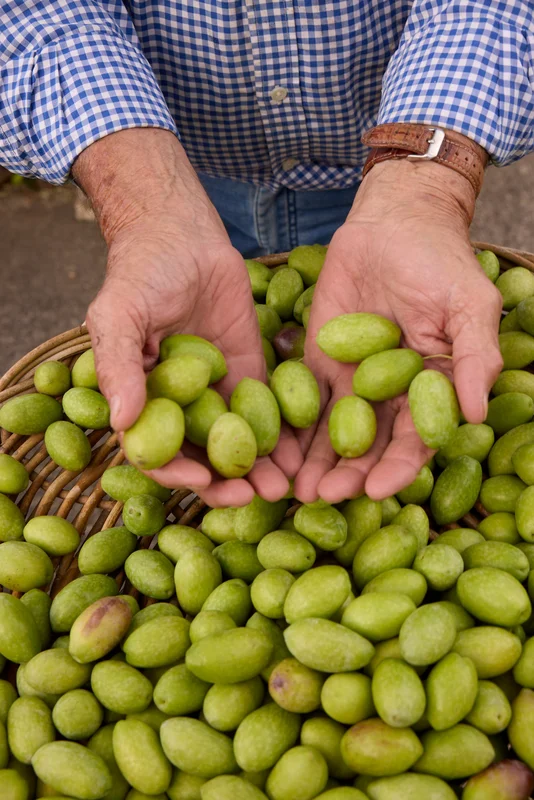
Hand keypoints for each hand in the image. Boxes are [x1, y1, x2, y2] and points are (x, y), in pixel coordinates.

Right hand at [74, 130, 301, 505]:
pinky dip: (284, 435)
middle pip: (204, 458)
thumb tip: (121, 421)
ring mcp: (218, 392)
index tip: (206, 482)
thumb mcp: (118, 315)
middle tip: (259, 496)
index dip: (179, 473)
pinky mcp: (251, 373)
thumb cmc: (139, 273)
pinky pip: (269, 411)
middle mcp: (182, 406)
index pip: (158, 452)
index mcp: (143, 400)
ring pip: (240, 442)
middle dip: (230, 482)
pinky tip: (304, 450)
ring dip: (261, 468)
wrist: (182, 233)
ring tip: (288, 486)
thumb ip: (118, 365)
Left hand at [294, 158, 502, 504]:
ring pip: (333, 433)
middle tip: (324, 496)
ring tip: (296, 488)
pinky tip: (276, 451)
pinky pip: (302, 402)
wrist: (391, 223)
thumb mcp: (468, 305)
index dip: (399, 468)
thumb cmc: (440, 262)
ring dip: (316, 462)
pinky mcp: (317, 362)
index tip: (376, 490)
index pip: (416, 440)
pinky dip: (291, 428)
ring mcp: (351, 381)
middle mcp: (389, 395)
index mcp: (429, 389)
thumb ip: (474, 357)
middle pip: (369, 446)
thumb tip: (476, 415)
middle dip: (349, 474)